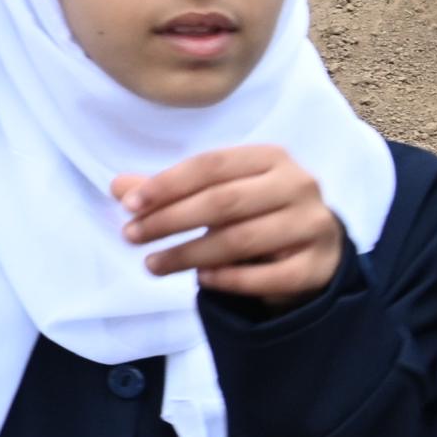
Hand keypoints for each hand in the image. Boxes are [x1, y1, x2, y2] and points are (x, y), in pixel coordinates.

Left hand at [115, 146, 342, 300]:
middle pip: (223, 202)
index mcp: (270, 157)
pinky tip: (201, 279)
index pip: (211, 165)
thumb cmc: (256, 213)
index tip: (129, 205)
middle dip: (170, 220)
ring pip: (241, 240)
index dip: (167, 184)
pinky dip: (231, 279)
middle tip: (132, 237)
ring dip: (189, 255)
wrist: (314, 248)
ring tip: (153, 264)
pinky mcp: (317, 264)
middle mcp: (297, 185)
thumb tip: (118, 187)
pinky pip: (268, 276)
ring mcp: (312, 225)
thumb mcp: (217, 194)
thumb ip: (170, 191)